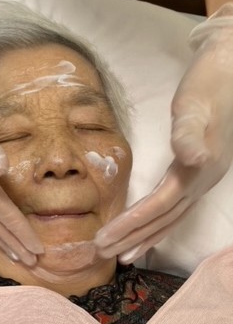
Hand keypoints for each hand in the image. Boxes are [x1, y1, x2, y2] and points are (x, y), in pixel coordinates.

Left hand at [95, 3, 232, 262]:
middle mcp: (201, 181)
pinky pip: (175, 207)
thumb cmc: (209, 84)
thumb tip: (193, 159)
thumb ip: (191, 133)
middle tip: (102, 255)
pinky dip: (158, 223)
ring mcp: (202, 179)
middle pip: (163, 220)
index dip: (131, 226)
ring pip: (170, 218)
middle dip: (132, 239)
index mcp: (198, 170)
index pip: (158, 207)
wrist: (231, 68)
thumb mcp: (196, 104)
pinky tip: (147, 229)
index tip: (104, 240)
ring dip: (144, 237)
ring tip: (122, 255)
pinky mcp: (198, 172)